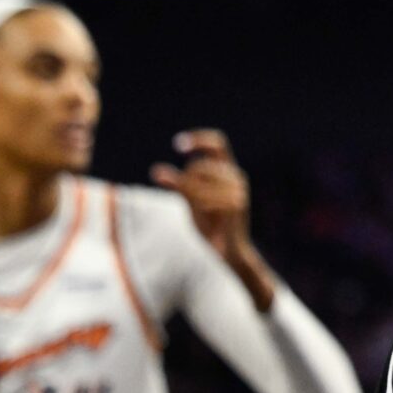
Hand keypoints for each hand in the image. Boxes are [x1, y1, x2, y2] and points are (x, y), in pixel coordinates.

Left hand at [152, 128, 251, 267]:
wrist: (229, 252)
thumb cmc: (210, 225)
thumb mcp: (193, 200)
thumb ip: (182, 183)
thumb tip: (156, 170)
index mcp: (230, 172)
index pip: (218, 144)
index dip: (199, 139)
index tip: (178, 145)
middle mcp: (236, 178)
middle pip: (199, 166)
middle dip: (185, 181)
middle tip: (185, 198)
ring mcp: (236, 191)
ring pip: (198, 181)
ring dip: (190, 196)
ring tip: (199, 212)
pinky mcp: (233, 205)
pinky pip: (201, 197)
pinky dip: (195, 207)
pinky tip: (204, 216)